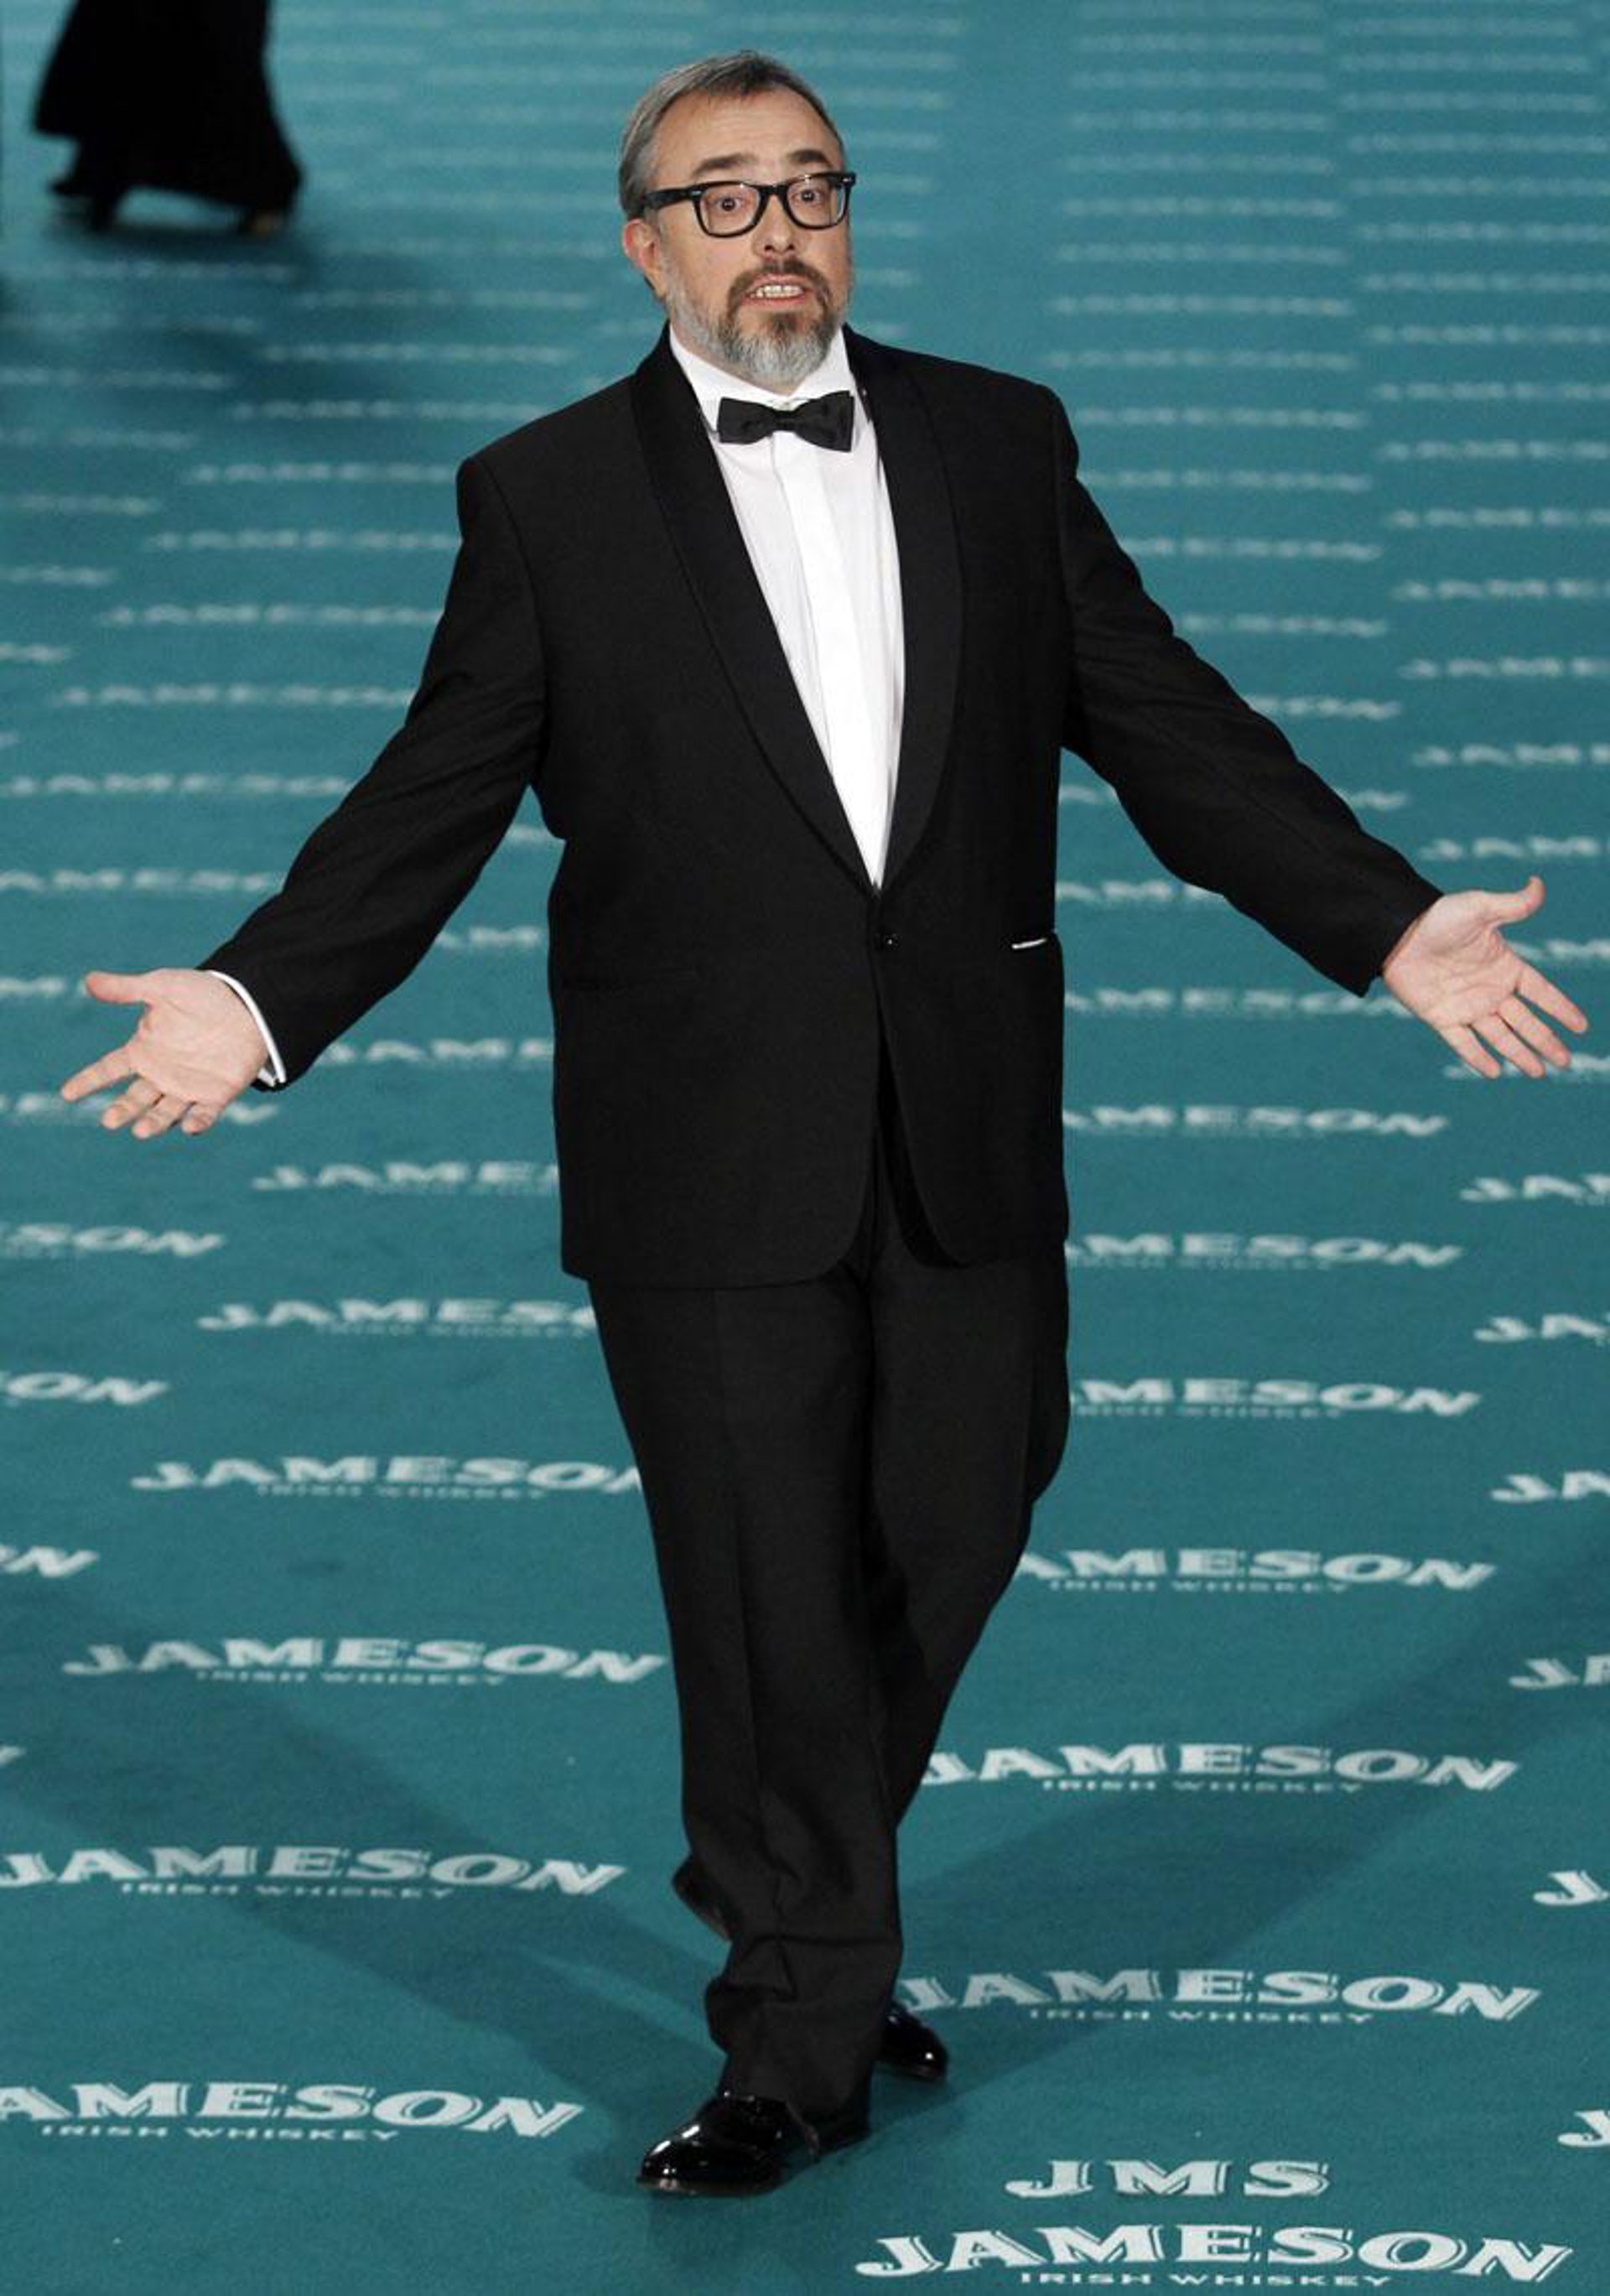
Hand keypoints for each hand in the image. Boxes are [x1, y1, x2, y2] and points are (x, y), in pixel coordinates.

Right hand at [59, 969, 268, 1137]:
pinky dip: (197, 1123)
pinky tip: (189, 1128)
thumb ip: (128, 989)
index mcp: (143, 1050)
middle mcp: (161, 1074)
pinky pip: (204, 1114)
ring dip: (154, 1122)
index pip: (108, 1069)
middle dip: (122, 1110)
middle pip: (134, 1098)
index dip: (88, 1080)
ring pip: (165, 1112)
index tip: (67, 1094)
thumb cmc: (202, 995)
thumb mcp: (162, 987)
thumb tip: (89, 980)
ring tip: (141, 1131)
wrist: (248, 1005)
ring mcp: (188, 1087)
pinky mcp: (217, 1094)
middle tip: (109, 1120)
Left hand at [1380, 875, 1588, 1078]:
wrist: (1397, 933)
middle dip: (1546, 1041)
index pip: (1541, 992)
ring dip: (1519, 1054)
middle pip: (1525, 1021)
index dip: (1561, 1008)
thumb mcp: (1479, 908)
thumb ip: (1512, 904)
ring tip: (1538, 1072)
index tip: (1581, 1026)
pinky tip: (1494, 1072)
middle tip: (1565, 1061)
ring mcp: (1467, 1006)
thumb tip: (1538, 884)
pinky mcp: (1441, 1017)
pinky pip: (1463, 1042)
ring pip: (1500, 1036)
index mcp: (1505, 966)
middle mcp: (1490, 990)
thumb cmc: (1439, 918)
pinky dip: (1477, 1057)